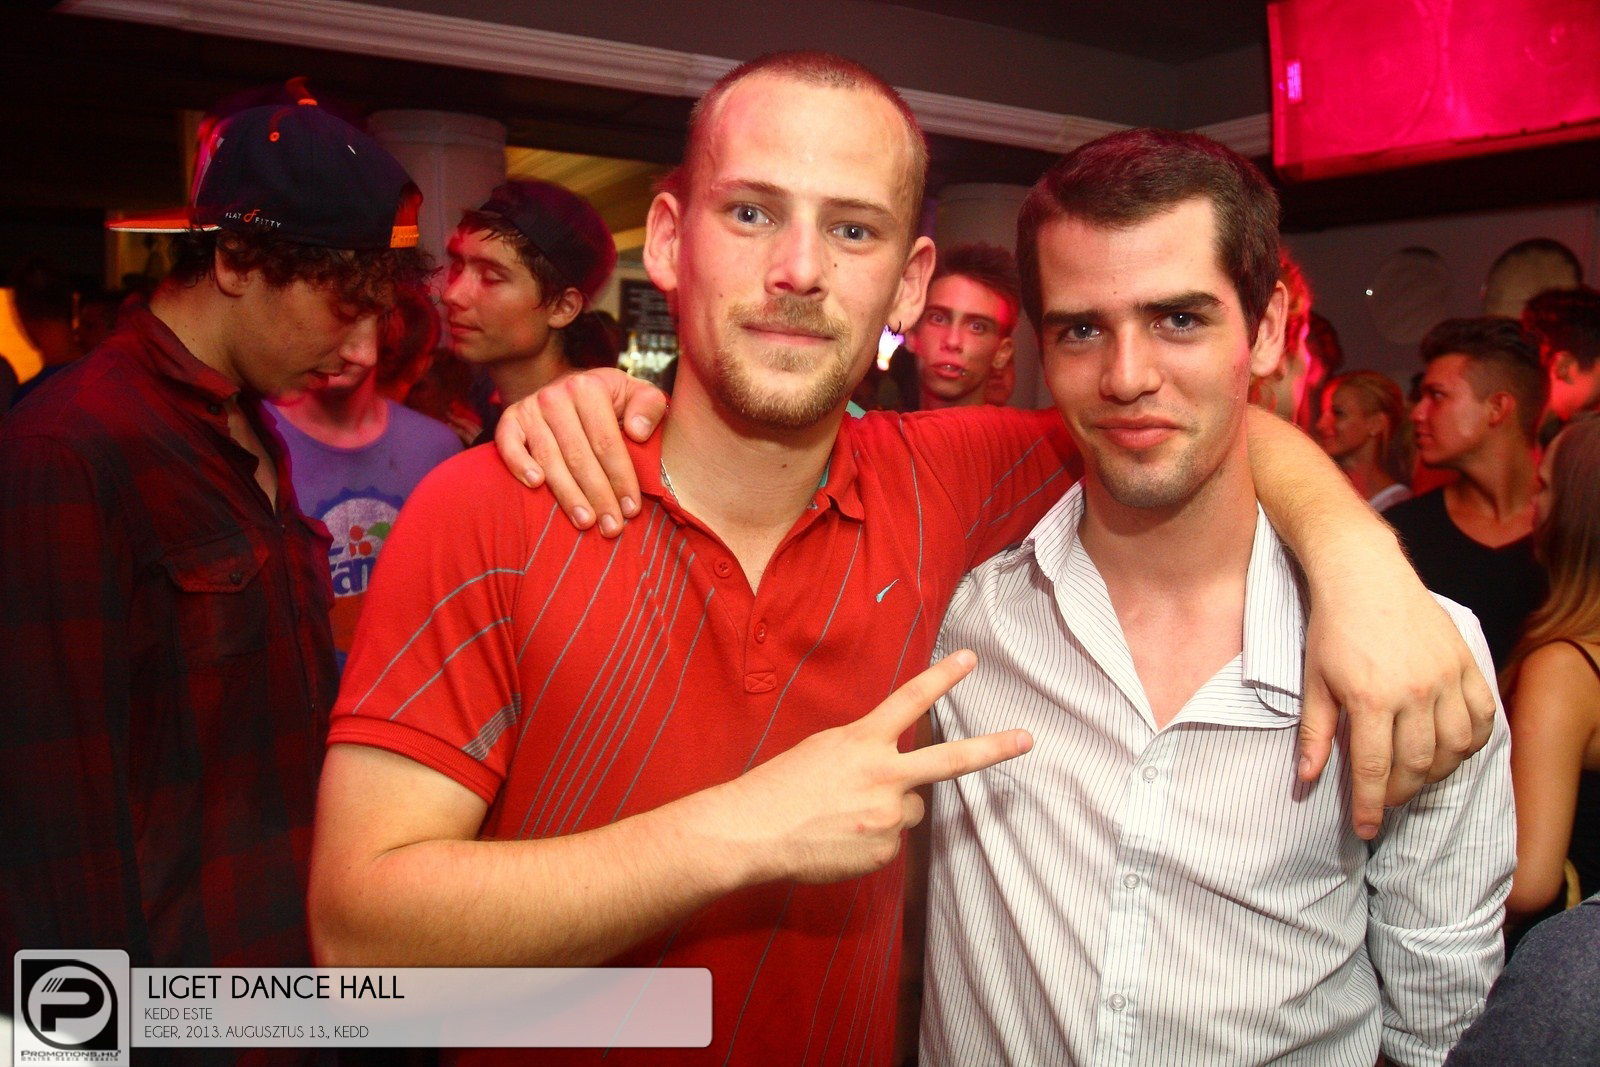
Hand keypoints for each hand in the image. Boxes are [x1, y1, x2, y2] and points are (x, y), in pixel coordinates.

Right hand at [493, 369, 667, 534]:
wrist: (568, 386)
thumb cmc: (609, 399)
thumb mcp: (636, 393)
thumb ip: (649, 406)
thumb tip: (638, 432)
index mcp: (589, 388)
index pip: (607, 442)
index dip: (621, 478)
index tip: (631, 509)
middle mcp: (556, 396)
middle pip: (579, 456)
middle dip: (598, 496)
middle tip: (611, 528)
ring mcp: (530, 408)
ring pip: (550, 459)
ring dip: (567, 495)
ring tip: (585, 522)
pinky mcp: (510, 420)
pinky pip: (509, 445)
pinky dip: (520, 465)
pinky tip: (536, 486)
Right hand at [718, 650, 1031, 883]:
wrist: (751, 832)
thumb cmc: (779, 787)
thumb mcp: (823, 751)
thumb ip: (865, 753)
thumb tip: (895, 775)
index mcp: (862, 742)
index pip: (910, 701)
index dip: (943, 678)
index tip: (971, 660)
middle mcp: (882, 776)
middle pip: (950, 760)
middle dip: (992, 748)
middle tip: (1027, 739)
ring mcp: (886, 816)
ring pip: (910, 809)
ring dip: (888, 811)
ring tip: (844, 816)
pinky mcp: (883, 851)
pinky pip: (890, 843)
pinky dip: (871, 841)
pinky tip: (839, 839)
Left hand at [1298, 555, 1495, 839]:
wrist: (1365, 575)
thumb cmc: (1332, 629)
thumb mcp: (1314, 681)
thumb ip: (1315, 733)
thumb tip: (1307, 780)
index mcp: (1370, 698)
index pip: (1375, 769)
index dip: (1371, 805)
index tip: (1366, 829)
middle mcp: (1414, 691)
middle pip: (1417, 764)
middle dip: (1400, 792)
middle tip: (1387, 800)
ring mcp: (1445, 677)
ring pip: (1454, 747)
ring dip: (1436, 772)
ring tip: (1415, 777)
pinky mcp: (1465, 662)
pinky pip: (1481, 716)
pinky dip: (1471, 742)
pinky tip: (1451, 749)